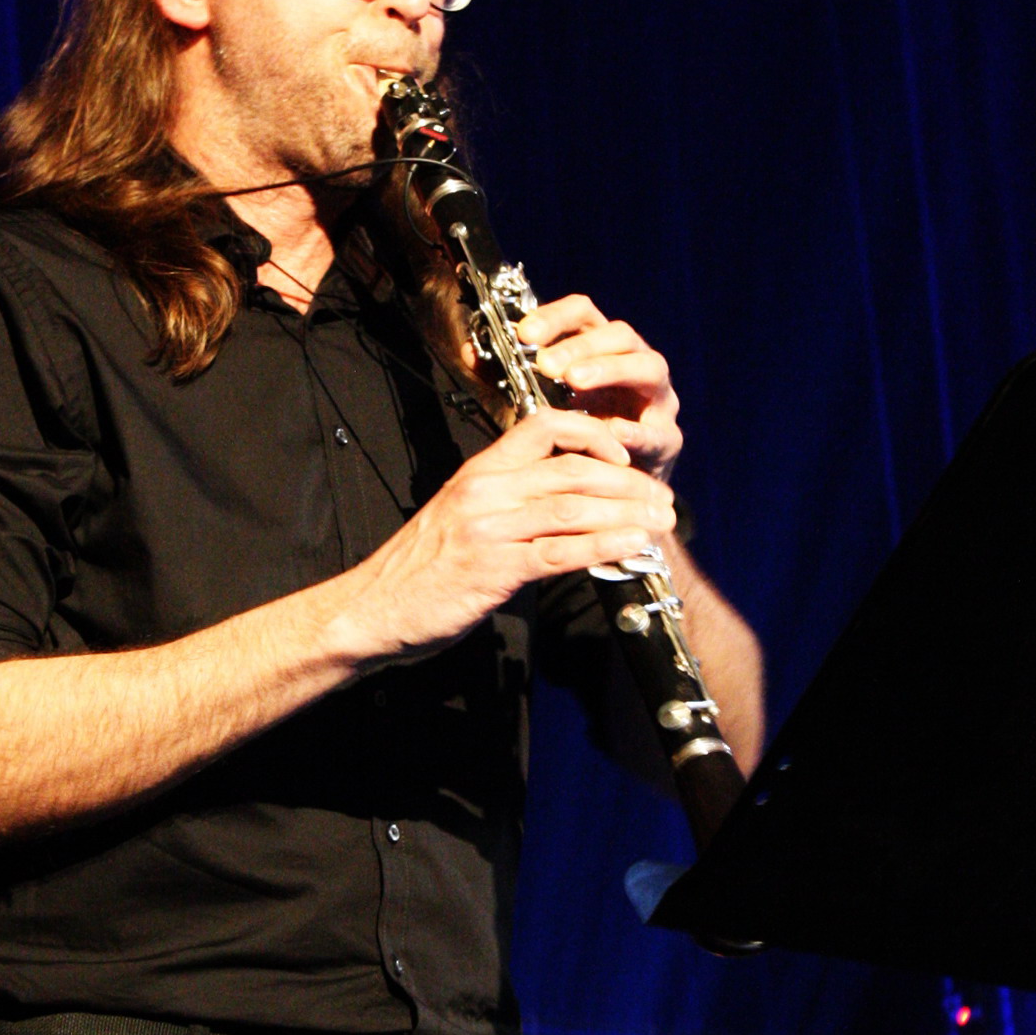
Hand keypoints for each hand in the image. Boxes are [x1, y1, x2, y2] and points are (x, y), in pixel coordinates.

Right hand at [336, 405, 675, 660]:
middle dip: (628, 482)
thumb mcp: (460, 518)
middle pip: (573, 469)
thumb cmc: (419, 569)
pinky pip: (561, 551)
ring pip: (574, 507)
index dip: (592, 433)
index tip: (623, 452)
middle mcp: (486, 491)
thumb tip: (563, 505)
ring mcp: (490, 529)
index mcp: (480, 471)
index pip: (544, 426)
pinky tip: (631, 547)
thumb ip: (507, 504)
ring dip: (627, 514)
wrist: (373, 608)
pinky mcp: (494, 568)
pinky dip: (604, 547)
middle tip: (662, 499)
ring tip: (660, 523)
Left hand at [518, 294, 681, 482]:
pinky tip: (613, 432)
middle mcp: (635, 364)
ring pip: (648, 367)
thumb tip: (469, 353)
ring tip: (575, 382)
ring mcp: (657, 399)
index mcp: (601, 350)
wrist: (607, 491)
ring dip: (610, 370)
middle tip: (546, 364)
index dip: (556, 316)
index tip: (525, 333)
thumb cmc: (572, 437)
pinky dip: (637, 431)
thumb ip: (505, 377)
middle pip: (619, 335)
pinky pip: (660, 430)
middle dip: (581, 345)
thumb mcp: (534, 401)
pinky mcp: (668, 439)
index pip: (584, 314)